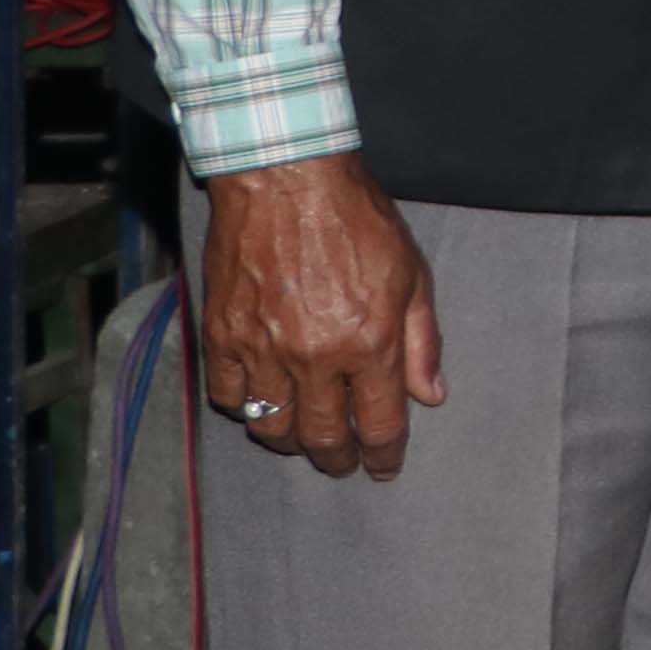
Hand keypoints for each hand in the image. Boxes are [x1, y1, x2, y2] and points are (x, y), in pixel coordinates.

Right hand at [192, 154, 442, 481]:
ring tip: (301, 439)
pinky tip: (257, 401)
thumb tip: (429, 396)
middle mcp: (313, 356)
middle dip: (336, 459)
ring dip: (288, 441)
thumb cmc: (358, 222)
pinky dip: (242, 407)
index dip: (382, 455)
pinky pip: (226, 394)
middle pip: (320, 436)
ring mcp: (261, 348)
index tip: (384, 468)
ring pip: (268, 425)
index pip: (377, 424)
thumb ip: (421, 342)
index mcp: (367, 344)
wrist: (287, 181)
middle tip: (342, 463)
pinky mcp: (221, 334)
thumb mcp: (412, 276)